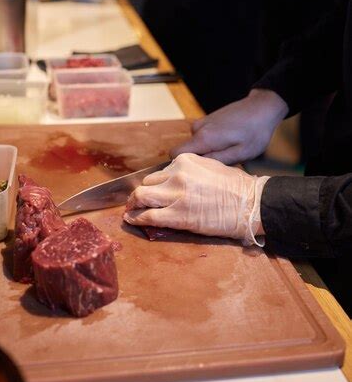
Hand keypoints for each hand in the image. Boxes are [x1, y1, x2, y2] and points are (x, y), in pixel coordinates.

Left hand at [124, 153, 268, 244]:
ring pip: (141, 197)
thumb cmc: (237, 187)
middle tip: (135, 202)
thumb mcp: (211, 166)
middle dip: (140, 194)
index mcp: (185, 161)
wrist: (250, 204)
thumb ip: (191, 170)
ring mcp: (176, 195)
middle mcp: (177, 174)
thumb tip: (176, 179)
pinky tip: (132, 220)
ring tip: (130, 212)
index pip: (160, 171)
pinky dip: (137, 218)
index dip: (155, 184)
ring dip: (133, 205)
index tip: (153, 191)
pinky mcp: (177, 215)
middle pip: (147, 183)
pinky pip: (148, 216)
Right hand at [171, 89, 287, 164]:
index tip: (195, 172)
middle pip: (185, 151)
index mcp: (204, 138)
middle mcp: (198, 128)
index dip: (180, 165)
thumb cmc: (255, 132)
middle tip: (221, 163)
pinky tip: (228, 143)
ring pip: (195, 145)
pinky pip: (201, 138)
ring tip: (228, 151)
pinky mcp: (207, 120)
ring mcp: (202, 123)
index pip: (175, 154)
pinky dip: (211, 143)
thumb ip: (216, 161)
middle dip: (199, 160)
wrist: (262, 107)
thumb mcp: (241, 153)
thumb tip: (195, 168)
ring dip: (207, 151)